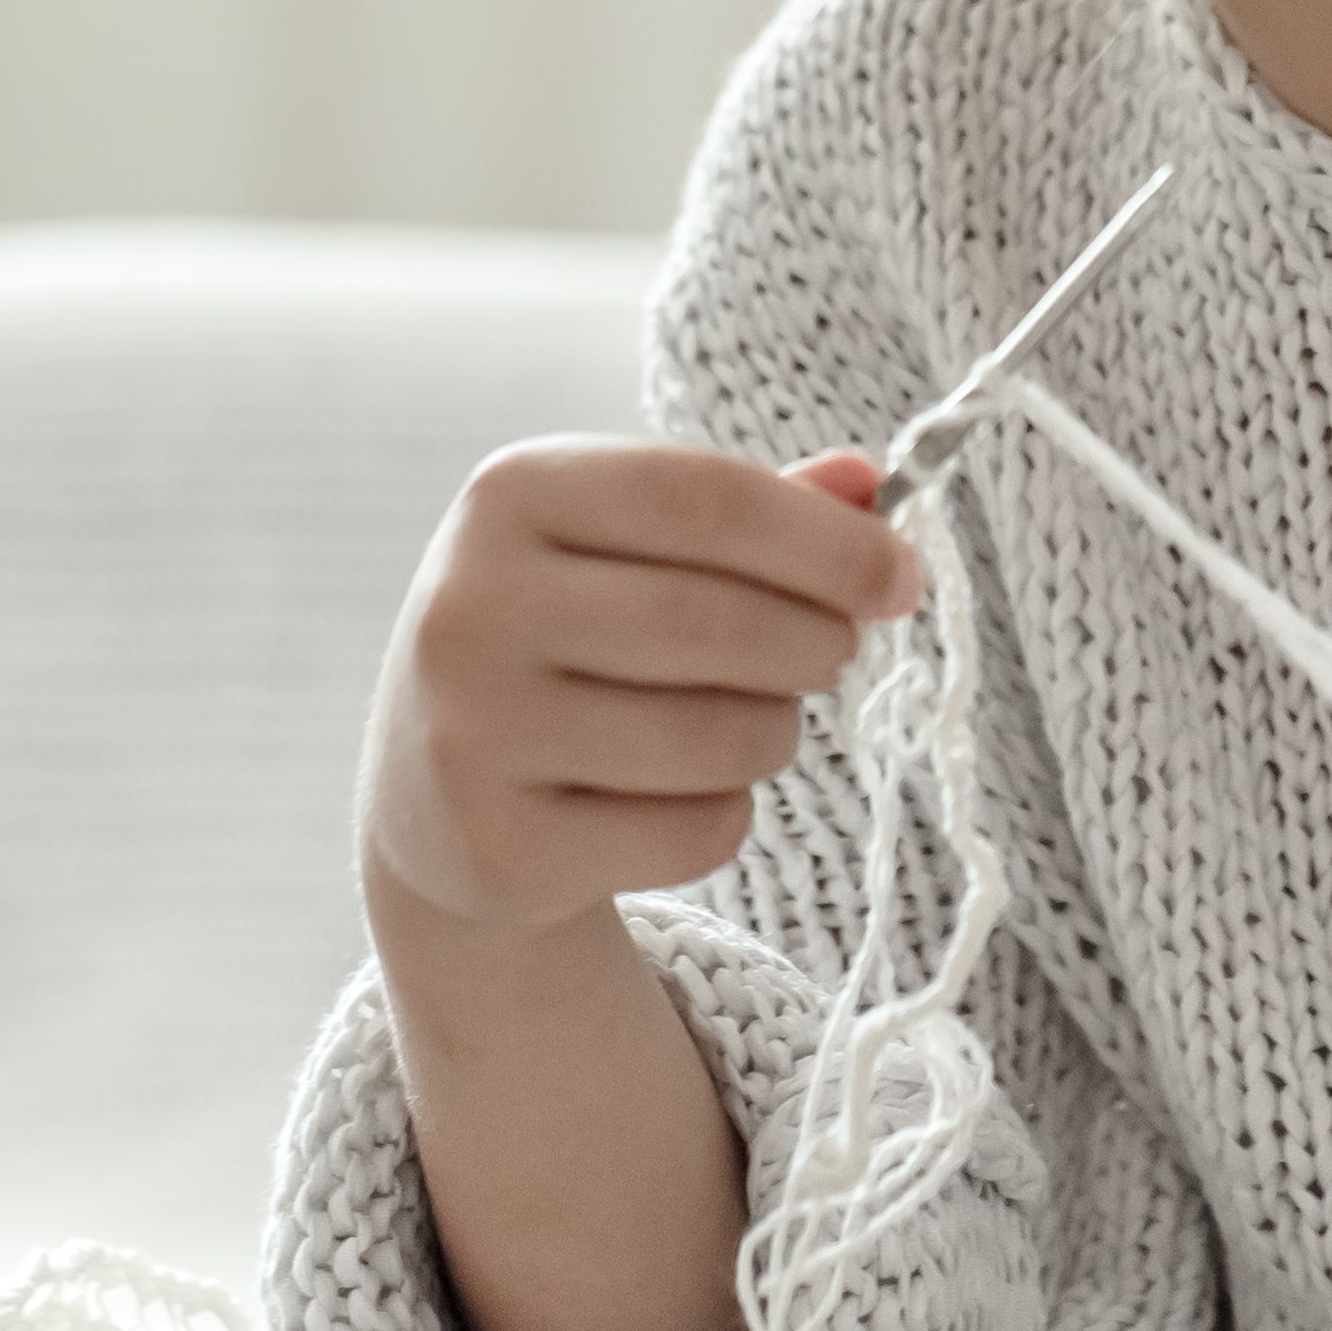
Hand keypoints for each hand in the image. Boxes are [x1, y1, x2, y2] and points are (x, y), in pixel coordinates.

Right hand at [359, 438, 918, 952]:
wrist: (429, 794)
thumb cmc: (565, 638)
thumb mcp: (630, 547)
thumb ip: (748, 510)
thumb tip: (870, 483)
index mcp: (508, 494)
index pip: (704, 498)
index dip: (828, 542)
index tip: (902, 579)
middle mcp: (471, 604)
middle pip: (718, 622)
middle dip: (817, 642)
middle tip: (836, 654)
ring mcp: (472, 732)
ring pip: (716, 737)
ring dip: (776, 732)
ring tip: (753, 722)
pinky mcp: (498, 847)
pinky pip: (691, 832)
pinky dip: (726, 815)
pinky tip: (681, 795)